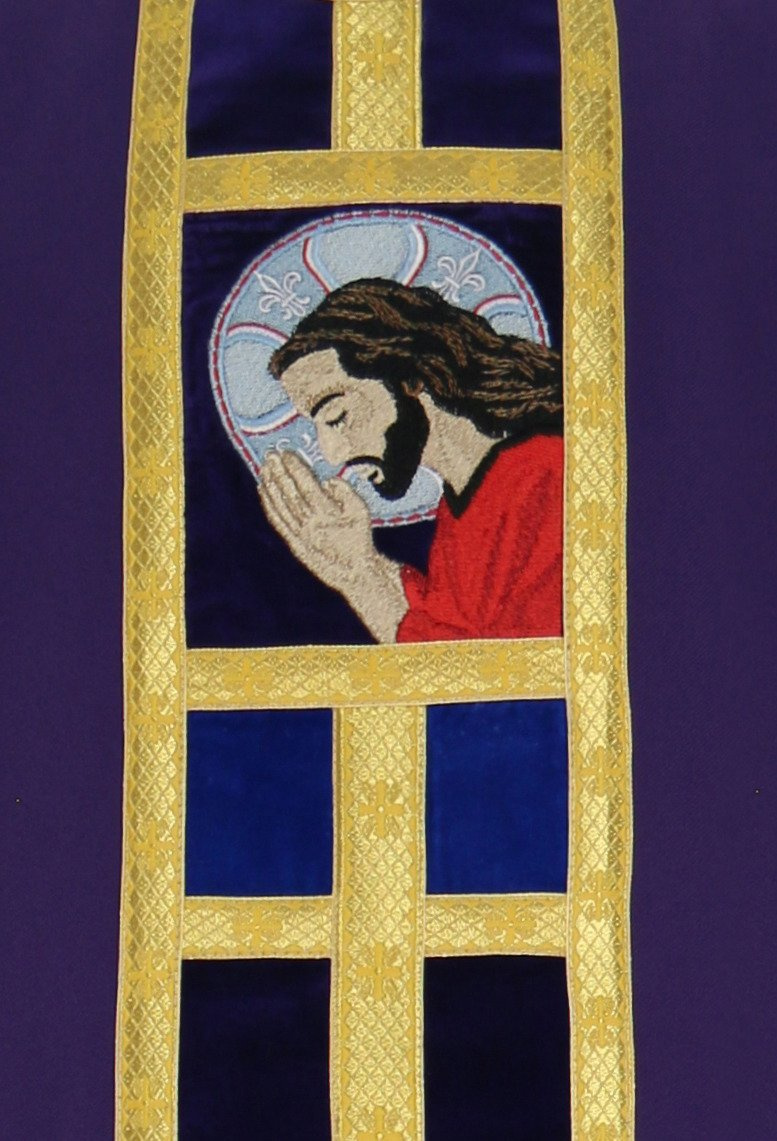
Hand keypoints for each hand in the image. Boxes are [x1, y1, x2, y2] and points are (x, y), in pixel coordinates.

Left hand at [258, 451, 374, 595]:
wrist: (354, 572)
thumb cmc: (360, 538)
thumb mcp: (362, 512)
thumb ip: (346, 492)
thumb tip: (327, 480)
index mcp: (327, 515)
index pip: (306, 486)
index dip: (295, 468)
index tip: (287, 453)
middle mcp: (310, 525)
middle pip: (290, 494)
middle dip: (279, 472)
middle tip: (271, 454)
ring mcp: (299, 535)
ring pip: (280, 506)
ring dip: (271, 485)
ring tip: (264, 467)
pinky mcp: (293, 543)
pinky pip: (277, 521)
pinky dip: (268, 504)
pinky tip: (262, 490)